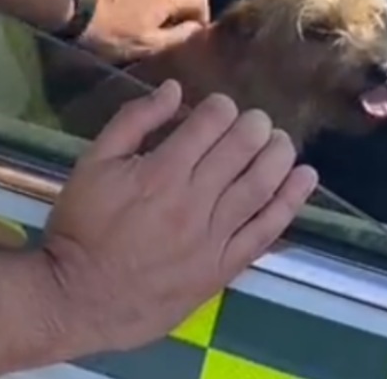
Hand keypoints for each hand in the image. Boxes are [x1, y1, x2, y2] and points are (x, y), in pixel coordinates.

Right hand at [43, 82, 317, 354]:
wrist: (81, 296)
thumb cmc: (81, 226)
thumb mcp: (92, 163)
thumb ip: (132, 122)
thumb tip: (173, 90)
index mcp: (161, 172)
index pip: (209, 125)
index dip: (220, 108)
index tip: (219, 107)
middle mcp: (194, 201)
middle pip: (241, 150)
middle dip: (254, 126)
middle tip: (257, 121)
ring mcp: (213, 236)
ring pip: (260, 186)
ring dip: (278, 156)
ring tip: (282, 141)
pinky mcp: (223, 266)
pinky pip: (265, 231)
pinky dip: (290, 202)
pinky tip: (304, 179)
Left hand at [78, 0, 210, 63]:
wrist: (74, 12)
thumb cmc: (113, 34)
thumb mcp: (148, 44)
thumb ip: (178, 36)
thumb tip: (198, 29)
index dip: (202, 18)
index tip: (191, 35)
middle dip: (190, 7)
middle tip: (180, 29)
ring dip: (173, 1)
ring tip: (162, 23)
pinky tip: (143, 12)